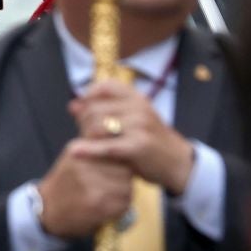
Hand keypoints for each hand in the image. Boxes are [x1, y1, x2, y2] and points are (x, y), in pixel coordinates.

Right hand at [37, 138, 134, 238]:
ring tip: (108, 194)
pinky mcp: (99, 206)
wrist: (48, 209)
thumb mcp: (74, 154)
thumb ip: (93, 140)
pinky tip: (107, 205)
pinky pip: (124, 203)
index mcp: (78, 149)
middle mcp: (83, 166)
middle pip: (123, 167)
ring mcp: (91, 186)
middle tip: (111, 183)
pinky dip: (121, 206)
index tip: (115, 163)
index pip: (114, 146)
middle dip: (123, 175)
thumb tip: (113, 122)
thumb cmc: (66, 180)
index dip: (119, 156)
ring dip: (124, 191)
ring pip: (127, 185)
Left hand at [71, 78, 195, 192]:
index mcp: (137, 98)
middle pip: (95, 109)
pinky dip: (89, 150)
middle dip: (85, 121)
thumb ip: (102, 110)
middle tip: (86, 134)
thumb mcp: (131, 120)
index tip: (82, 108)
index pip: (105, 86)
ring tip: (89, 145)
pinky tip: (75, 152)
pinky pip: (106, 146)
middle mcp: (139, 108)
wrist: (179, 164)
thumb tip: (72, 106)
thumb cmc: (149, 140)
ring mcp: (140, 126)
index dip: (89, 96)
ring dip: (87, 136)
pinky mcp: (138, 146)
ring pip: (97, 126)